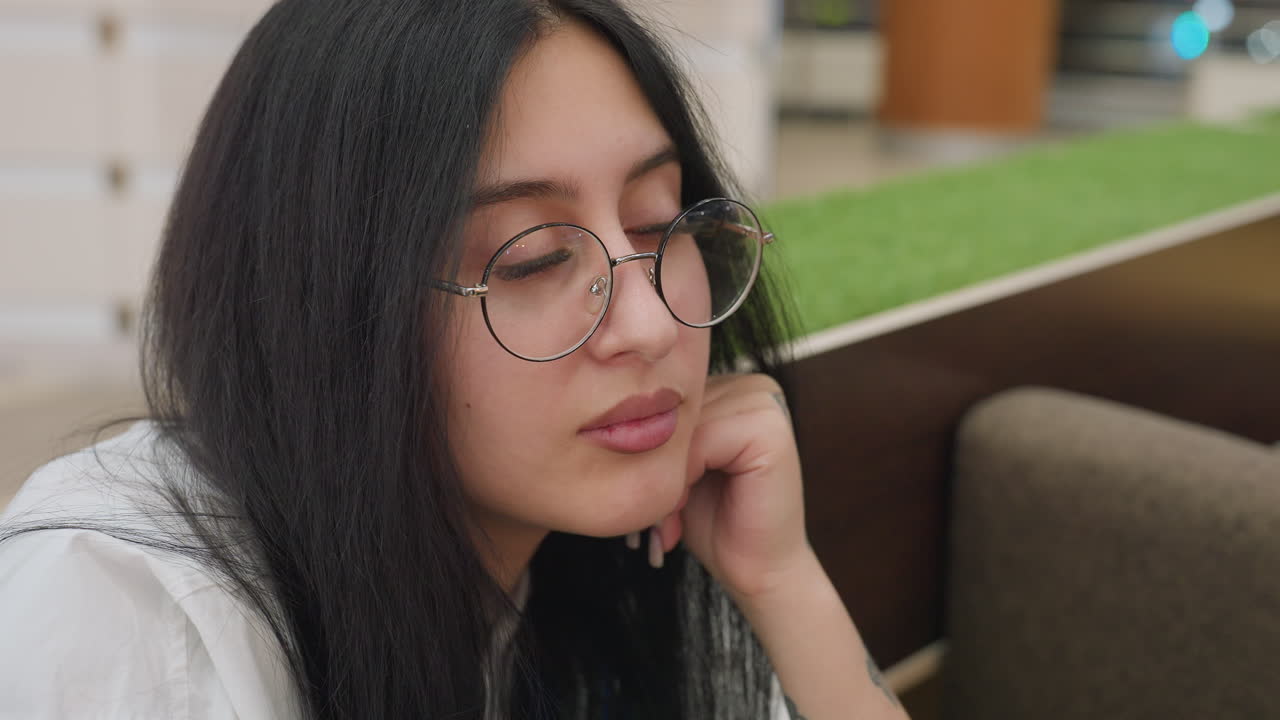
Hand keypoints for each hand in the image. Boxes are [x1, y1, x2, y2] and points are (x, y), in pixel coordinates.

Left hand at [654, 373, 809, 600]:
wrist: (754, 570)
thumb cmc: (708, 520)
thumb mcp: (672, 465)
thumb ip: (656, 428)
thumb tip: (598, 408)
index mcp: (729, 386)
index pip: (665, 393)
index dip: (645, 440)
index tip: (641, 489)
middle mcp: (751, 385)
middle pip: (674, 405)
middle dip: (655, 458)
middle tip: (657, 510)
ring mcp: (766, 402)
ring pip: (685, 423)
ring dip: (669, 471)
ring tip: (673, 511)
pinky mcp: (772, 430)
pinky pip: (704, 438)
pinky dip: (685, 475)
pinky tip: (689, 504)